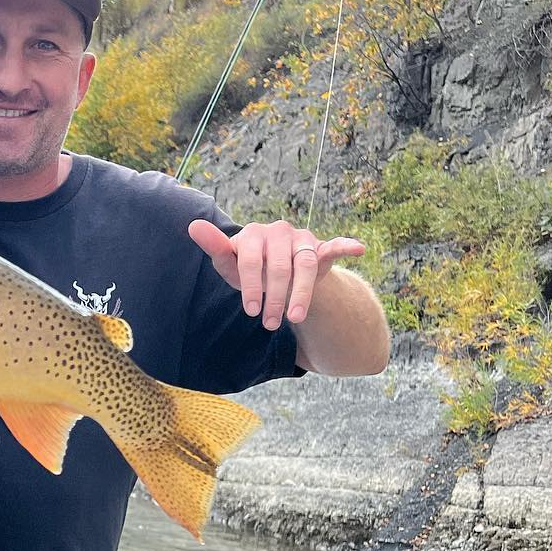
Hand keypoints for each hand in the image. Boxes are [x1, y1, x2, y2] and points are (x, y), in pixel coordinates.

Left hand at [187, 218, 365, 327]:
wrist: (277, 273)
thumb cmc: (250, 271)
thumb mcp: (231, 267)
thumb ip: (216, 249)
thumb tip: (193, 225)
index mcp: (253, 232)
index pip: (251, 258)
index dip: (251, 286)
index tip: (251, 311)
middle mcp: (279, 231)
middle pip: (279, 267)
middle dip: (275, 298)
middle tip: (268, 325)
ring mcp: (302, 239)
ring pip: (306, 266)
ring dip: (302, 294)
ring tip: (295, 318)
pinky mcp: (321, 248)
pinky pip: (335, 245)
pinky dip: (346, 245)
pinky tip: (358, 248)